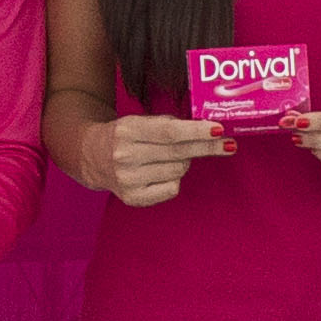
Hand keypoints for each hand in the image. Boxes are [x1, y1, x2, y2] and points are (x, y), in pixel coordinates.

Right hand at [93, 113, 224, 208]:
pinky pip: (172, 188)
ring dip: (185, 161)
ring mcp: (129, 180)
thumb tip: (208, 130)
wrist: (92, 157)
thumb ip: (169, 125)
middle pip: (179, 153)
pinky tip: (163, 172)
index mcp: (128, 131)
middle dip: (207, 147)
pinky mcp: (133, 198)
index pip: (170, 133)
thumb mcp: (140, 121)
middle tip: (228, 144)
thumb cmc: (125, 136)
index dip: (197, 132)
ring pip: (178, 171)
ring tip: (171, 156)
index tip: (218, 129)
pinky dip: (175, 178)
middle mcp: (126, 157)